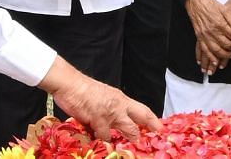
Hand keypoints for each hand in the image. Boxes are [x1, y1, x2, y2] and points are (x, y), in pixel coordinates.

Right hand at [40, 57, 158, 140]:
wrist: (71, 84)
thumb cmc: (84, 90)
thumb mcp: (104, 97)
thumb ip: (112, 107)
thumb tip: (115, 118)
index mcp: (121, 99)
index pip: (142, 110)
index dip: (152, 119)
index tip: (160, 127)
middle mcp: (120, 105)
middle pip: (141, 117)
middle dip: (150, 127)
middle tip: (155, 137)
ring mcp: (111, 113)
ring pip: (128, 129)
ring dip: (130, 137)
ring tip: (131, 145)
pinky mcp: (99, 119)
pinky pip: (105, 136)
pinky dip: (103, 140)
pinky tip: (100, 140)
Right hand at [185, 0, 230, 69]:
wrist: (196, 3)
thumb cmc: (210, 5)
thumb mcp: (224, 10)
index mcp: (219, 23)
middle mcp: (212, 31)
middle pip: (225, 44)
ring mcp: (205, 35)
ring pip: (215, 50)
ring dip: (223, 56)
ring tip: (229, 55)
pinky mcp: (199, 37)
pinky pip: (204, 50)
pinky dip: (210, 57)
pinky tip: (214, 61)